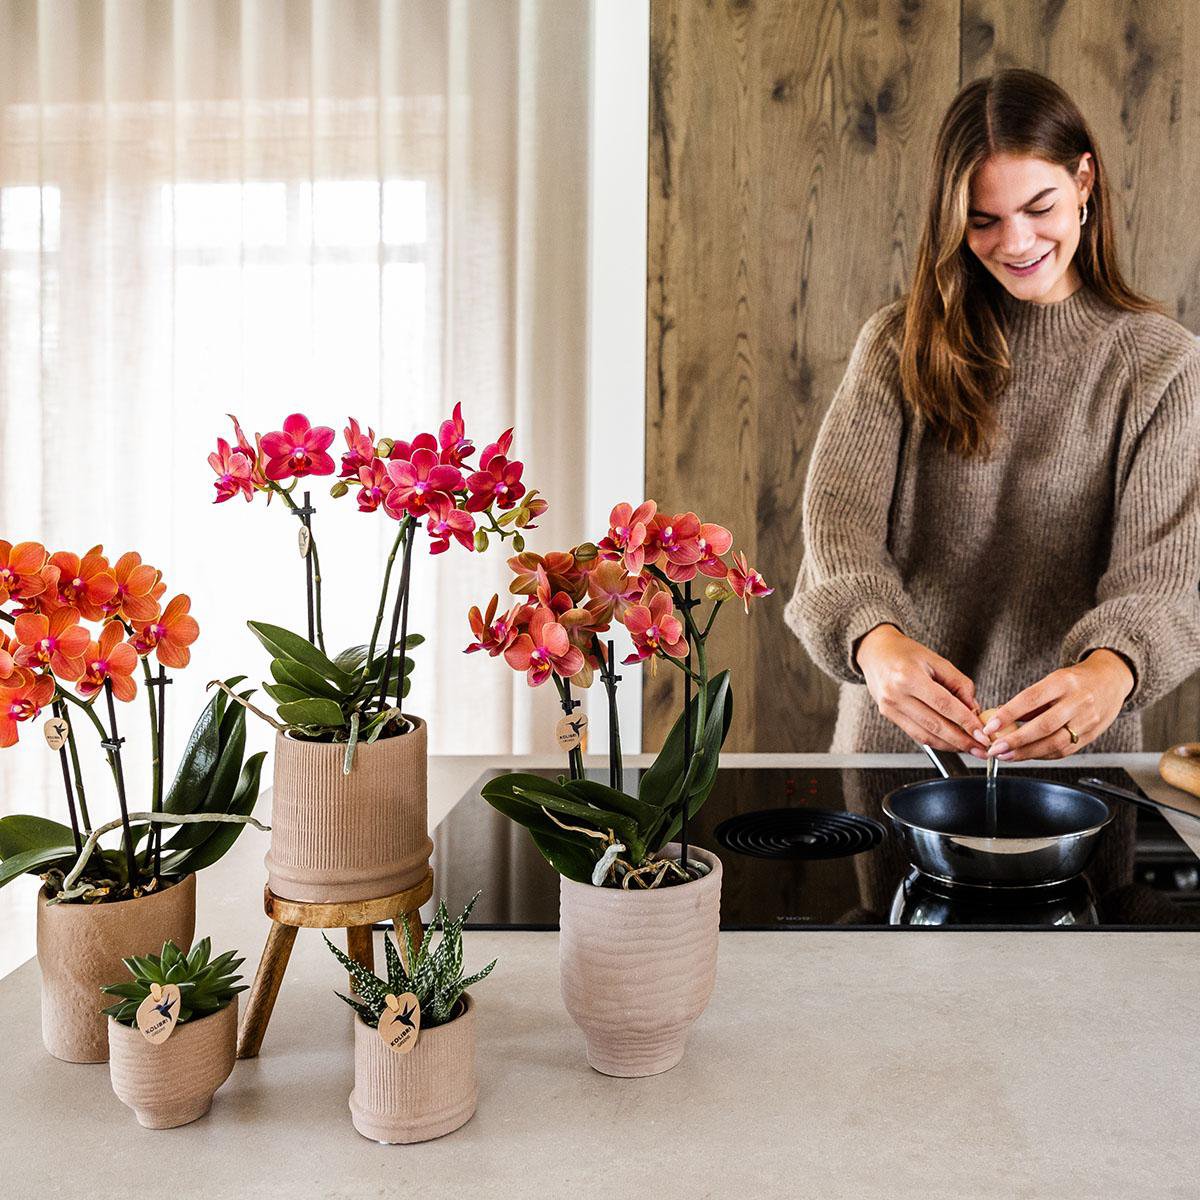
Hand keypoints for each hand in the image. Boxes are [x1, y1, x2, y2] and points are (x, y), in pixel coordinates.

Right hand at [855, 624, 987, 753]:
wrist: (875, 652)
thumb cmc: (905, 653)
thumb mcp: (936, 660)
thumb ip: (958, 683)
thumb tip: (974, 709)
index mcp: (909, 676)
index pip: (943, 704)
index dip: (965, 721)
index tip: (982, 733)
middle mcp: (896, 694)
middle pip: (934, 724)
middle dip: (961, 740)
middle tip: (981, 748)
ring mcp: (890, 707)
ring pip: (925, 735)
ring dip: (950, 745)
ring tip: (969, 748)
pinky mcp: (888, 715)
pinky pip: (915, 734)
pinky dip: (936, 741)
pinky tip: (950, 742)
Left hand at [982, 649, 1134, 761]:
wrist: (1110, 681)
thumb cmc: (1075, 681)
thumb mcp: (1052, 680)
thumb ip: (1029, 701)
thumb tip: (999, 718)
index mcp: (1063, 682)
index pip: (1031, 699)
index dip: (1008, 714)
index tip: (990, 726)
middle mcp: (1078, 701)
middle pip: (1044, 726)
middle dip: (1016, 741)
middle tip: (995, 748)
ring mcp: (1088, 720)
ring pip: (1055, 743)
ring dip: (1027, 753)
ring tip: (1006, 756)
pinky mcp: (1092, 736)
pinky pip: (1064, 750)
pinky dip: (1042, 755)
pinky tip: (1026, 755)